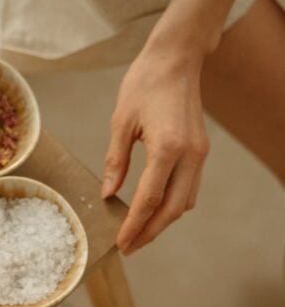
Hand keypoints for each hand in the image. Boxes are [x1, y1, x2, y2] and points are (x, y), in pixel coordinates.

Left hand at [102, 40, 209, 253]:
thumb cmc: (144, 84)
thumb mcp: (121, 122)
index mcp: (169, 147)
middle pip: (172, 209)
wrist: (175, 59)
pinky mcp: (200, 150)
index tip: (121, 243)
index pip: (149, 199)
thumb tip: (107, 195)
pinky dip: (172, 203)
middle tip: (128, 247)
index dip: (134, 225)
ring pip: (185, 201)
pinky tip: (152, 209)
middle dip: (150, 231)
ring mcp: (200, 153)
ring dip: (163, 220)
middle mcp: (191, 154)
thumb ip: (115, 162)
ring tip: (137, 232)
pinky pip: (189, 187)